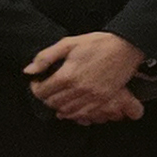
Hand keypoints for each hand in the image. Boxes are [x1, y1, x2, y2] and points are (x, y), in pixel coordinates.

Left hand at [24, 30, 143, 123]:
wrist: (127, 46)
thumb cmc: (99, 43)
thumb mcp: (68, 43)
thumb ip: (45, 57)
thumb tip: (29, 71)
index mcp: (68, 75)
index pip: (42, 91)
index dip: (36, 87)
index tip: (38, 82)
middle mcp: (79, 89)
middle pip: (53, 103)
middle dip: (46, 97)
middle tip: (48, 89)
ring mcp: (93, 96)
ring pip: (67, 110)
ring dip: (59, 106)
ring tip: (59, 97)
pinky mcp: (104, 99)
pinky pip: (84, 113)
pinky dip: (74, 113)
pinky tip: (72, 106)